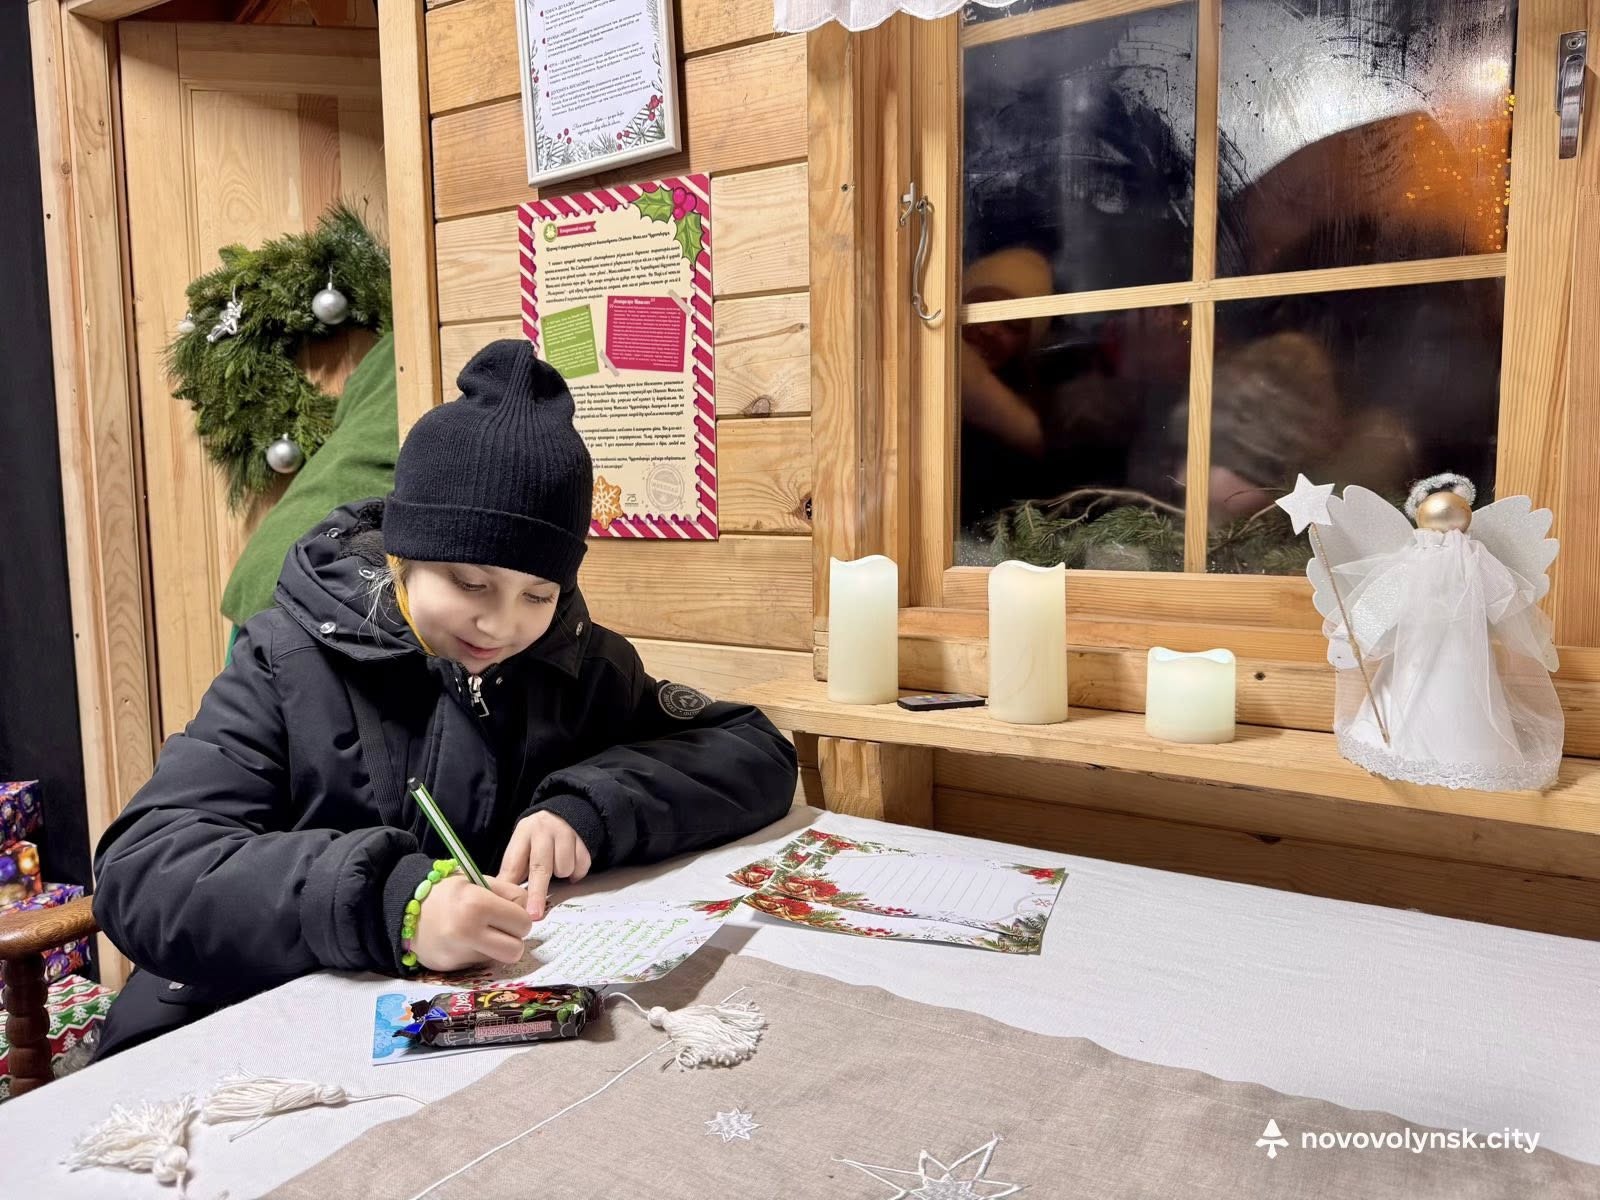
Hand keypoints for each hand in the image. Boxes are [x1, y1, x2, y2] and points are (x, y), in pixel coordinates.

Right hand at [409, 874, 531, 971]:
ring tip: (479, 931)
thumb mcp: (479, 880)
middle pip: (515, 950)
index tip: (510, 912)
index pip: (523, 922)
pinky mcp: (448, 968)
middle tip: (501, 927)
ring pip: (497, 959)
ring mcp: (456, 953)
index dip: (520, 917)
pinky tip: (463, 940)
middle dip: (513, 939)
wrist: (403, 906)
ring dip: (494, 947)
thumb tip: (532, 914)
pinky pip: (477, 964)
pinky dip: (476, 953)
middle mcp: (467, 932)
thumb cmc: (447, 890)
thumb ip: (510, 894)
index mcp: (477, 905)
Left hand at [496, 811, 590, 917]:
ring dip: (562, 875)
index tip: (514, 909)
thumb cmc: (536, 840)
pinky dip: (576, 873)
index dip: (513, 888)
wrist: (562, 815)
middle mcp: (544, 831)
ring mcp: (566, 833)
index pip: (516, 863)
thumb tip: (502, 900)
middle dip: (537, 893)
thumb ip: (512, 872)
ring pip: (565, 868)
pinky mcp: (584, 840)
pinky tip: (570, 865)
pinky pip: (581, 867)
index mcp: (524, 833)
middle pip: (541, 867)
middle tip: (535, 914)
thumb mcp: (520, 849)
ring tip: (557, 868)